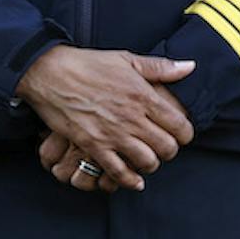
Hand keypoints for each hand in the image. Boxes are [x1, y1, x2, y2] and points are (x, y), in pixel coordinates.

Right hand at [16, 46, 195, 191]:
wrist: (49, 72)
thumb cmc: (87, 64)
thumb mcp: (126, 59)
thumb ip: (160, 67)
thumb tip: (190, 66)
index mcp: (143, 95)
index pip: (181, 126)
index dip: (184, 134)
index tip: (178, 133)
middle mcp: (132, 117)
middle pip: (167, 148)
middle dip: (169, 150)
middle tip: (162, 147)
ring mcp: (112, 134)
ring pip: (147, 162)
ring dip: (150, 164)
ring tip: (146, 158)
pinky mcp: (93, 145)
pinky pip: (118, 172)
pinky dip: (129, 180)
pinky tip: (134, 180)